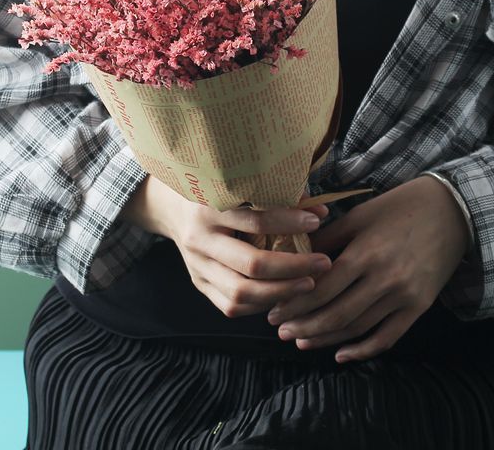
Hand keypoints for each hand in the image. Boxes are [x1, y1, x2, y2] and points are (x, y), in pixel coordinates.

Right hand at [122, 173, 332, 317]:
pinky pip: (231, 305)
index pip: (255, 220)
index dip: (289, 222)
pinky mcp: (198, 283)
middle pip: (252, 264)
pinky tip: (280, 295)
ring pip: (242, 293)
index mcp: (209, 208)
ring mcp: (196, 266)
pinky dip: (260, 304)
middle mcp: (200, 239)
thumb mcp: (236, 187)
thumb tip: (319, 210)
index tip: (316, 222)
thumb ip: (275, 197)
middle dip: (294, 267)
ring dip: (281, 292)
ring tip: (308, 284)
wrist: (170, 208)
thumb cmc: (214, 192)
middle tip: (323, 263)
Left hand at [266, 175, 471, 361]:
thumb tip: (295, 257)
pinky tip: (341, 354)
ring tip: (301, 340)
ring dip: (326, 338)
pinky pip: (388, 337)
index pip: (322, 288)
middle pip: (336, 314)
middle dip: (304, 325)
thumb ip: (328, 239)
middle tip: (280, 330)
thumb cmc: (399, 208)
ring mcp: (404, 296)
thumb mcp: (359, 215)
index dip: (295, 303)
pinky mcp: (419, 307)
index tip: (274, 310)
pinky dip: (363, 350)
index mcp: (366, 253)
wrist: (452, 211)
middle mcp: (385, 279)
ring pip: (358, 328)